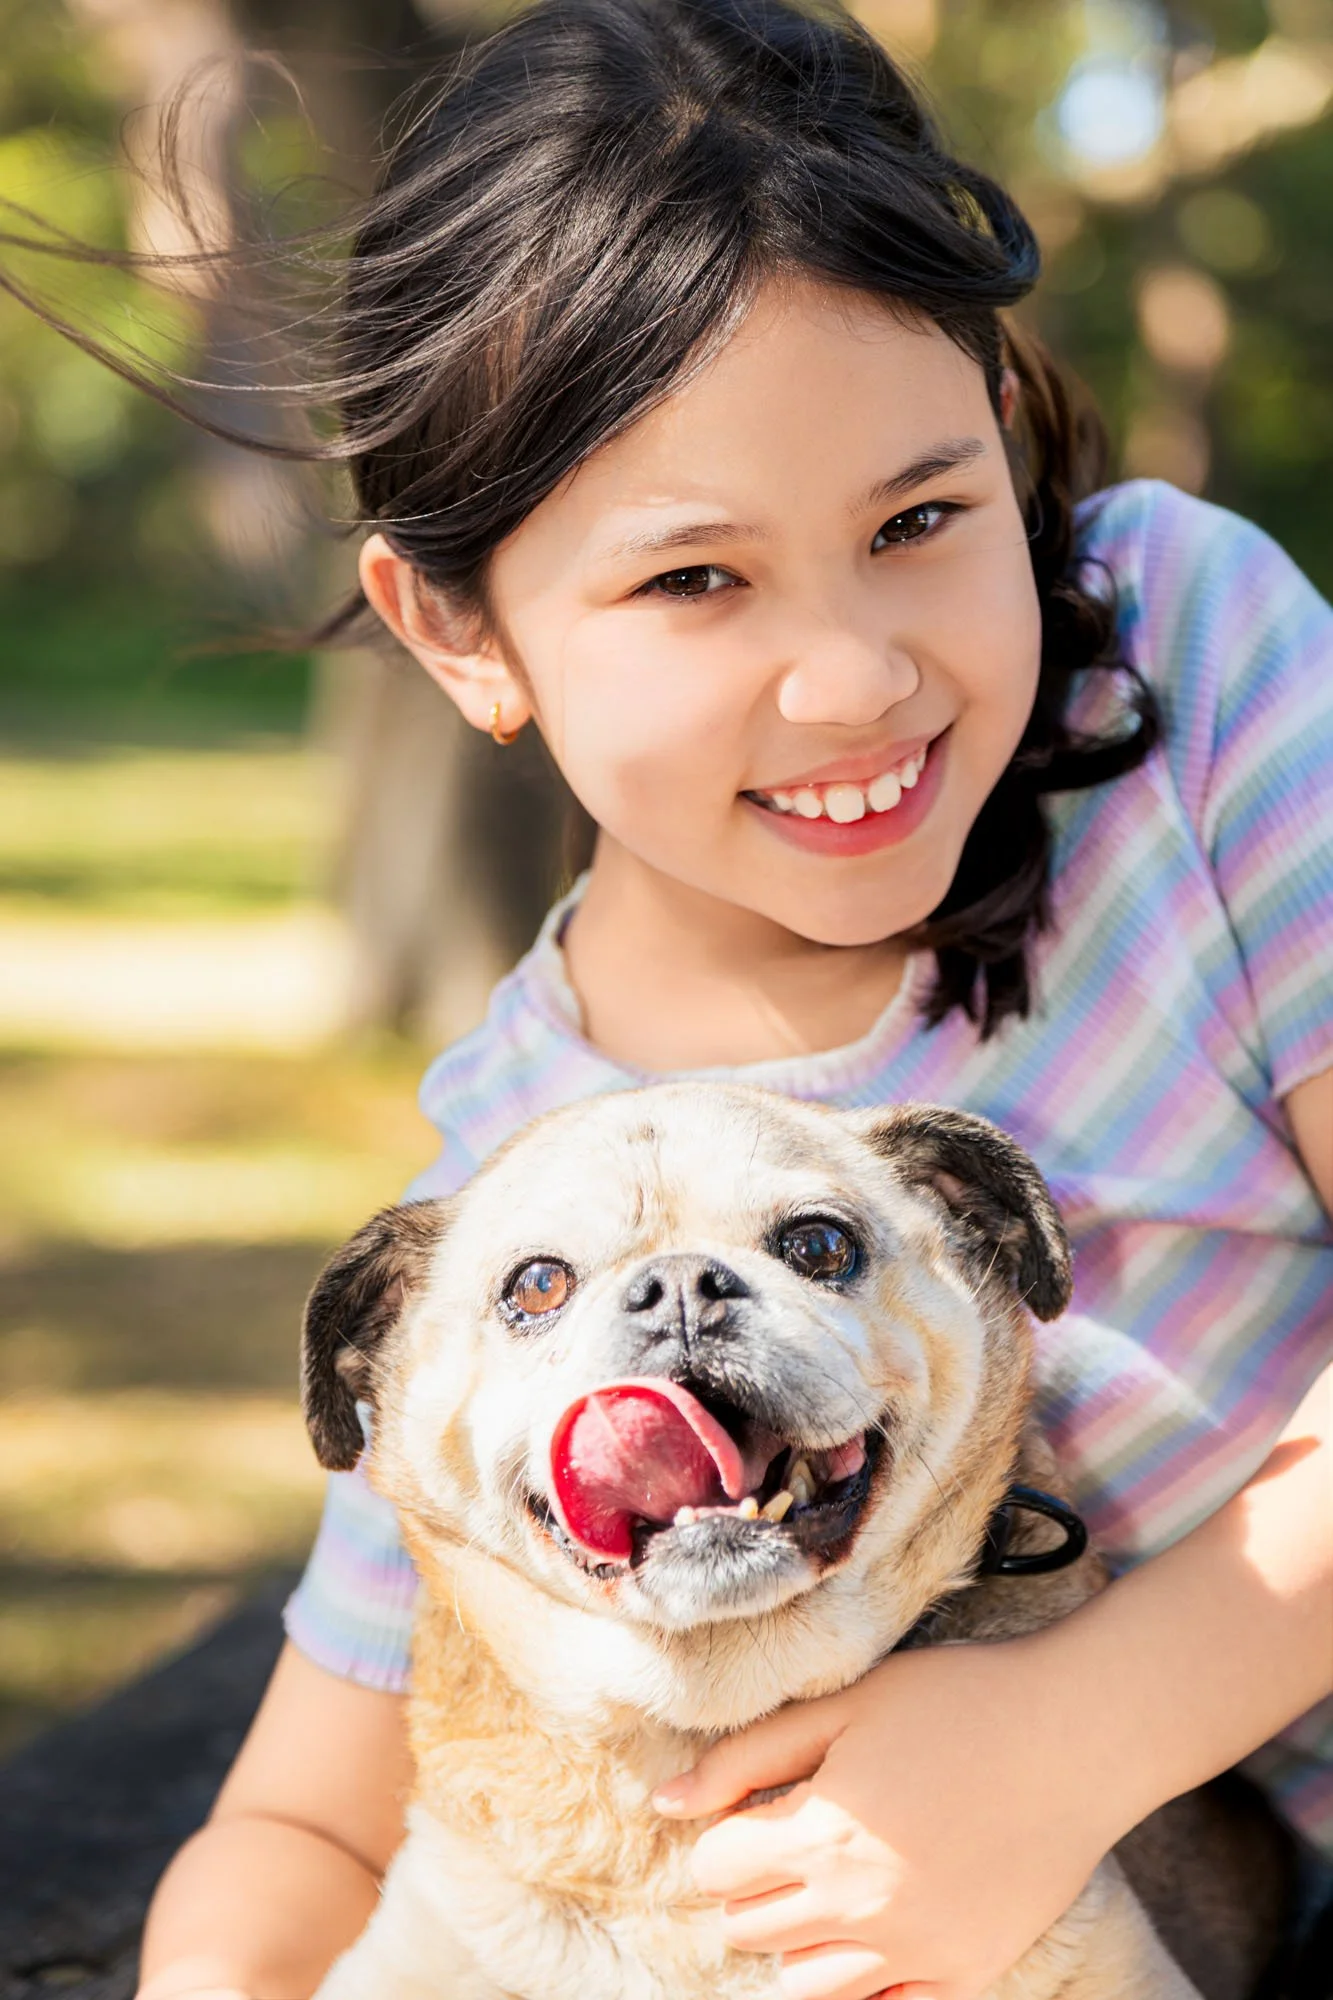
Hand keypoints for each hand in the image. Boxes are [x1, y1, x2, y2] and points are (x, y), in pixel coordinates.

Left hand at [653, 1634, 1127, 1999]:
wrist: (1077, 1734)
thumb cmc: (957, 1702)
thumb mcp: (845, 1705)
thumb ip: (747, 1757)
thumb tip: (666, 1802)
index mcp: (821, 1838)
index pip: (715, 1870)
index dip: (719, 1837)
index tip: (749, 1812)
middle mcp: (859, 1911)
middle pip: (750, 1929)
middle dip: (751, 1885)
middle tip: (788, 1839)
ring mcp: (916, 1952)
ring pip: (806, 1982)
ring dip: (796, 1937)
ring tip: (827, 1883)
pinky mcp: (966, 1973)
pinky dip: (861, 1981)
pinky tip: (873, 1930)